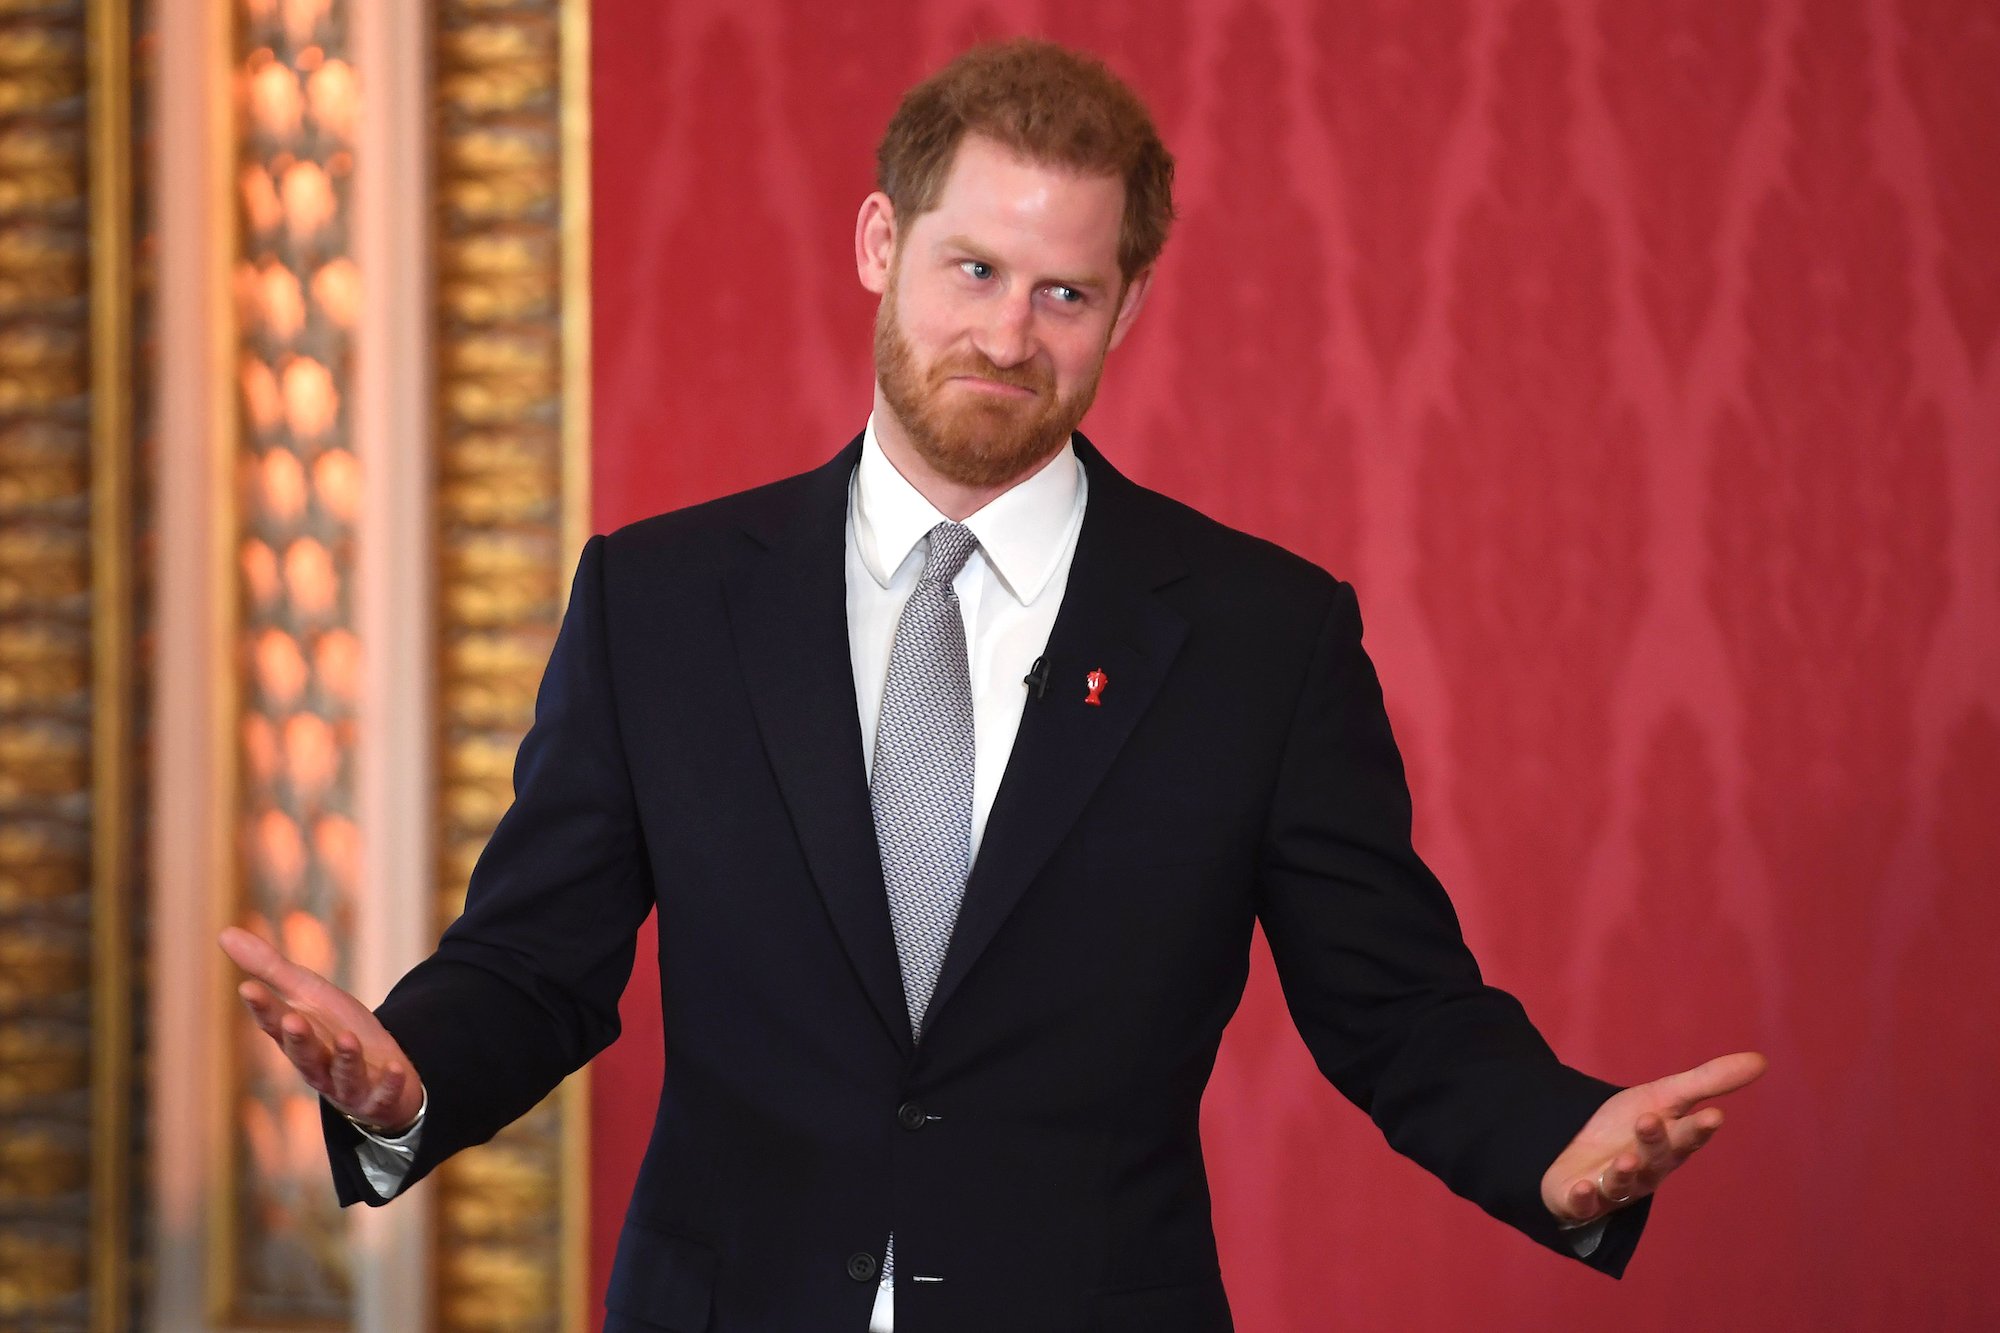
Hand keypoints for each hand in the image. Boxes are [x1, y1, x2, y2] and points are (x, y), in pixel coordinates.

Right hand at [219, 925, 425, 1132]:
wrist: (375, 1073)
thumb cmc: (334, 1031)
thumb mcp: (306, 994)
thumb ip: (270, 968)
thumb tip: (224, 933)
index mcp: (298, 1039)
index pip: (274, 1023)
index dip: (262, 1007)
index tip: (248, 987)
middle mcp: (318, 1066)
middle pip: (304, 1055)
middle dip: (298, 1039)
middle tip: (291, 1018)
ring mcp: (348, 1085)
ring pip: (343, 1075)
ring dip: (345, 1059)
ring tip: (348, 1038)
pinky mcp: (379, 1097)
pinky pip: (384, 1094)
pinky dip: (390, 1084)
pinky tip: (396, 1070)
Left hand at [1542, 1050, 1767, 1224]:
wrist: (1582, 1153)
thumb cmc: (1630, 1127)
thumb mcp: (1664, 1097)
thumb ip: (1708, 1081)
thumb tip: (1761, 1060)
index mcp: (1670, 1145)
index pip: (1688, 1135)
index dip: (1699, 1128)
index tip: (1713, 1115)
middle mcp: (1647, 1170)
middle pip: (1655, 1157)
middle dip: (1654, 1141)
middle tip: (1648, 1120)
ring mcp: (1615, 1187)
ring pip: (1622, 1182)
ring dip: (1623, 1173)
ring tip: (1624, 1159)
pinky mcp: (1582, 1199)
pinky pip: (1583, 1202)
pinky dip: (1582, 1197)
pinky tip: (1581, 1187)